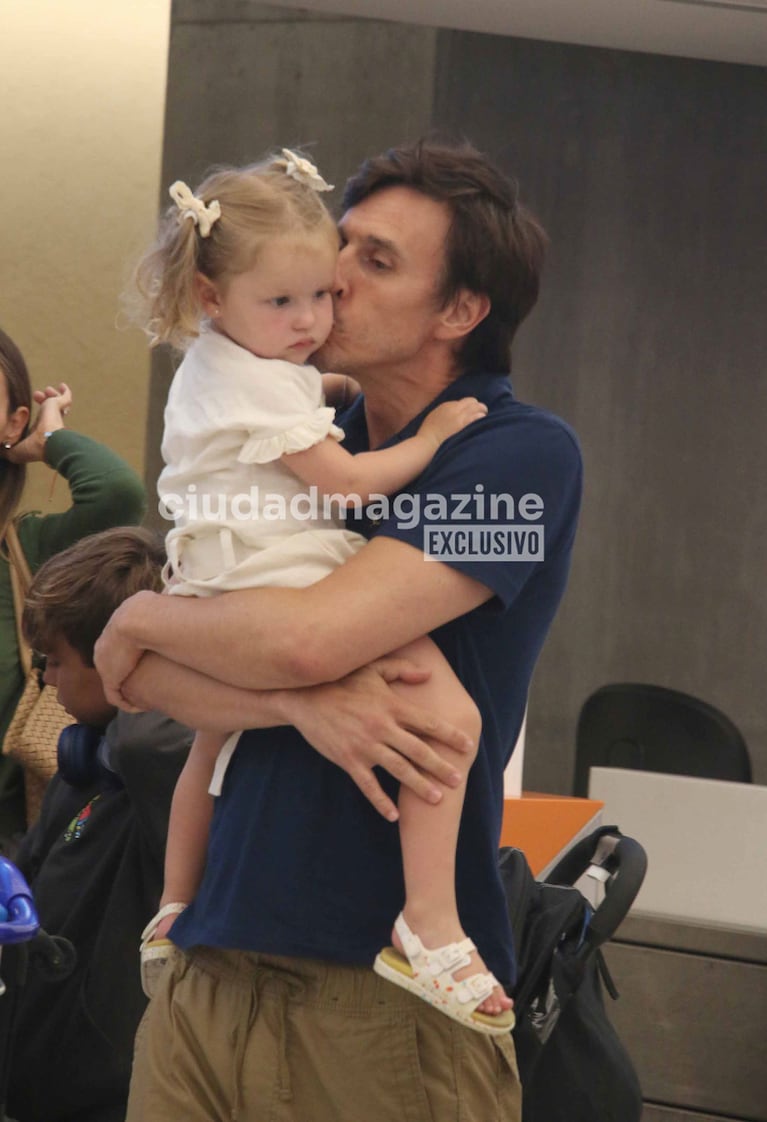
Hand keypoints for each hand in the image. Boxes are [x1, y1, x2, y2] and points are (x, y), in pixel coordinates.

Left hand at [2, 383, 72, 463]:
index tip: (26, 410)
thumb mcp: (14, 448)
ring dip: (52, 395)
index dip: (37, 417)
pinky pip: (66, 397)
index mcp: (40, 432)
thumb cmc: (31, 449)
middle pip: (49, 410)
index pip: (40, 422)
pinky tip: (62, 385)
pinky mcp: (58, 406)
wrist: (47, 444)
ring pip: (57, 402)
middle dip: (44, 401)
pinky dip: (65, 392)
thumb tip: (1, 446)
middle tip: (37, 395)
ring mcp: (56, 415)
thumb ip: (7, 445)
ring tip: (47, 390)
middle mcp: (50, 423)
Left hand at [93, 591, 155, 709]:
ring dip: (126, 691)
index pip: (117, 646)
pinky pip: (115, 696)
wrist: (140, 619)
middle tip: (142, 684)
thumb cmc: (153, 609)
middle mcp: (103, 647)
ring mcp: (104, 663)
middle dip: (124, 675)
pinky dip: (126, 704)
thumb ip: (159, 607)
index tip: (145, 665)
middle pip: (111, 664)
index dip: (130, 657)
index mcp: (112, 628)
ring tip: (142, 699)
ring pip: (114, 681)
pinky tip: (140, 708)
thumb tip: (173, 601)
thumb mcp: (154, 605)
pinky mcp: (110, 678)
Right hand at [283, 657, 473, 820]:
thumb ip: (402, 670)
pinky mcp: (348, 760)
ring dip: (419, 785)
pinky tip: (393, 814)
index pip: (428, 723)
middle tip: (458, 780)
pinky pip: (368, 785)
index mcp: (392, 706)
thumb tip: (428, 675)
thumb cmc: (342, 680)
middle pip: (418, 750)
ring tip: (437, 798)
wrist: (304, 696)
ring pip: (399, 769)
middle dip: (441, 766)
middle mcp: (382, 727)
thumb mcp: (373, 669)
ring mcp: (365, 746)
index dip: (450, 735)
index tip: (467, 746)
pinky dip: (381, 801)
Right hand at [417, 397, 486, 449]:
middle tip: (480, 414)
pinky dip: (481, 419)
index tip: (470, 414)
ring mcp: (460, 416)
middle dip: (478, 407)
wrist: (427, 443)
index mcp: (447, 406)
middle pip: (473, 401)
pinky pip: (479, 416)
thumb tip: (452, 414)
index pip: (464, 401)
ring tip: (483, 419)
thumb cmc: (428, 434)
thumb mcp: (434, 417)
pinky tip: (482, 424)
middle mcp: (455, 408)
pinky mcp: (465, 424)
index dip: (469, 407)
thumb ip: (445, 413)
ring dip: (482, 412)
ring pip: (478, 407)